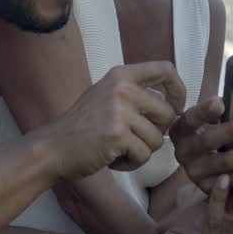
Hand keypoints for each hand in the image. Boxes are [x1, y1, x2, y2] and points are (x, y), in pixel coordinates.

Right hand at [35, 61, 186, 178]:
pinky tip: (112, 159)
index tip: (176, 108)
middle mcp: (122, 88)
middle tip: (134, 139)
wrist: (53, 147)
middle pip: (168, 113)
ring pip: (157, 139)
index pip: (166, 70)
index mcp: (121, 75)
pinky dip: (131, 163)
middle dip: (157, 133)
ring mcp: (119, 111)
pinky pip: (143, 155)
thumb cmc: (83, 126)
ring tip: (118, 149)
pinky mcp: (117, 135)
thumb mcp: (107, 96)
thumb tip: (175, 106)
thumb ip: (136, 94)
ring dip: (141, 151)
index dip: (179, 90)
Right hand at [170, 98, 232, 192]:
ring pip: (226, 164)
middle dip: (232, 132)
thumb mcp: (216, 117)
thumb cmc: (215, 131)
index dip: (205, 111)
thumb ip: (229, 107)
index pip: (192, 118)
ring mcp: (196, 173)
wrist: (207, 165)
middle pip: (208, 142)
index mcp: (182, 130)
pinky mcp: (211, 189)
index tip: (221, 103)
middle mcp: (184, 152)